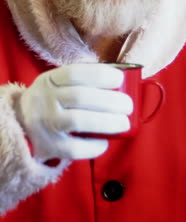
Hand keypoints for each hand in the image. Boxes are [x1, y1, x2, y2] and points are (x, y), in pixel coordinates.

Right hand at [15, 64, 132, 161]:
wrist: (20, 126)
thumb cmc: (51, 101)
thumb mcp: (57, 84)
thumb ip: (82, 81)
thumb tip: (120, 82)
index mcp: (50, 80)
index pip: (75, 73)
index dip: (100, 74)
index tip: (119, 78)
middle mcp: (45, 100)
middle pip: (81, 97)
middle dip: (111, 100)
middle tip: (129, 105)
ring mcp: (45, 124)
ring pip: (79, 121)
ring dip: (107, 122)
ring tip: (124, 123)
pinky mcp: (48, 147)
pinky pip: (73, 148)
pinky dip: (93, 146)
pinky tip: (105, 143)